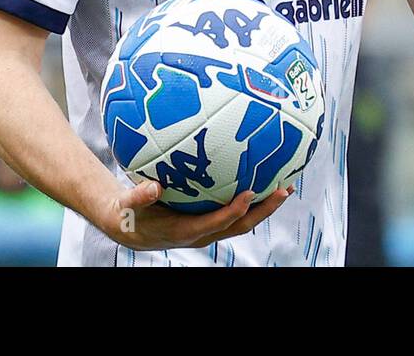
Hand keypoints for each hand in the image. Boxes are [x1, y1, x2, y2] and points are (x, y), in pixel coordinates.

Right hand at [98, 179, 293, 250]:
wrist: (130, 228)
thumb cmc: (129, 213)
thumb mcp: (128, 205)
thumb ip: (139, 196)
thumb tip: (153, 186)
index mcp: (184, 230)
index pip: (216, 223)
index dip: (234, 211)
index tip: (250, 193)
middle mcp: (202, 233)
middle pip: (240, 226)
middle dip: (264, 210)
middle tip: (283, 189)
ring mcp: (208, 228)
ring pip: (243, 221)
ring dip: (265, 206)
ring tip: (285, 186)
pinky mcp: (210, 221)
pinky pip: (235, 213)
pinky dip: (252, 200)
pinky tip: (262, 180)